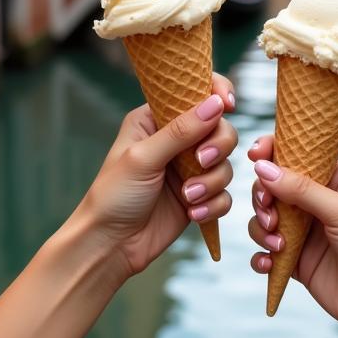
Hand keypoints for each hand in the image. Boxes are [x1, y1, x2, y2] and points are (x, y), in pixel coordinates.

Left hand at [77, 74, 237, 277]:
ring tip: (188, 197)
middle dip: (217, 146)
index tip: (226, 104)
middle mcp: (175, 140)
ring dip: (211, 181)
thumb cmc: (114, 196)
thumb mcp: (143, 158)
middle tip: (201, 162)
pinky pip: (224, 194)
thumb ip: (181, 130)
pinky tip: (193, 214)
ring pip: (226, 163)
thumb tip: (215, 103)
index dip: (215, 92)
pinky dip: (213, 204)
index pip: (193, 92)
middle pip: (220, 128)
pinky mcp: (199, 197)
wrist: (110, 245)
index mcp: (155, 119)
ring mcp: (188, 169)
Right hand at [246, 135, 337, 337]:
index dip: (274, 152)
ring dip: (262, 228)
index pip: (299, 155)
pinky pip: (266, 251)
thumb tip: (262, 168)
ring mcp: (306, 232)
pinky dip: (262, 255)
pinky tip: (269, 262)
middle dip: (264, 197)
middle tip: (270, 211)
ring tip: (278, 244)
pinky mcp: (297, 260)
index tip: (254, 156)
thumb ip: (301, 189)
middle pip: (274, 186)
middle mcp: (319, 202)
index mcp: (337, 179)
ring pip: (265, 218)